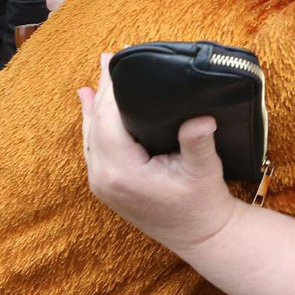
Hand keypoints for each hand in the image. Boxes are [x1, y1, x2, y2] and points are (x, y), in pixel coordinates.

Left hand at [79, 53, 239, 250]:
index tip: (115, 60)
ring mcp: (102, 184)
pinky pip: (93, 148)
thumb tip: (202, 117)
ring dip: (95, 107)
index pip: (107, 118)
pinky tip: (91, 109)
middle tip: (109, 59)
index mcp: (122, 171)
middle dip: (102, 91)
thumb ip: (197, 142)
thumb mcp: (204, 169)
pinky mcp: (107, 187)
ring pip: (91, 136)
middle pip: (96, 124)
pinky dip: (93, 126)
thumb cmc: (203, 202)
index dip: (110, 88)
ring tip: (96, 79)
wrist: (200, 235)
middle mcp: (103, 177)